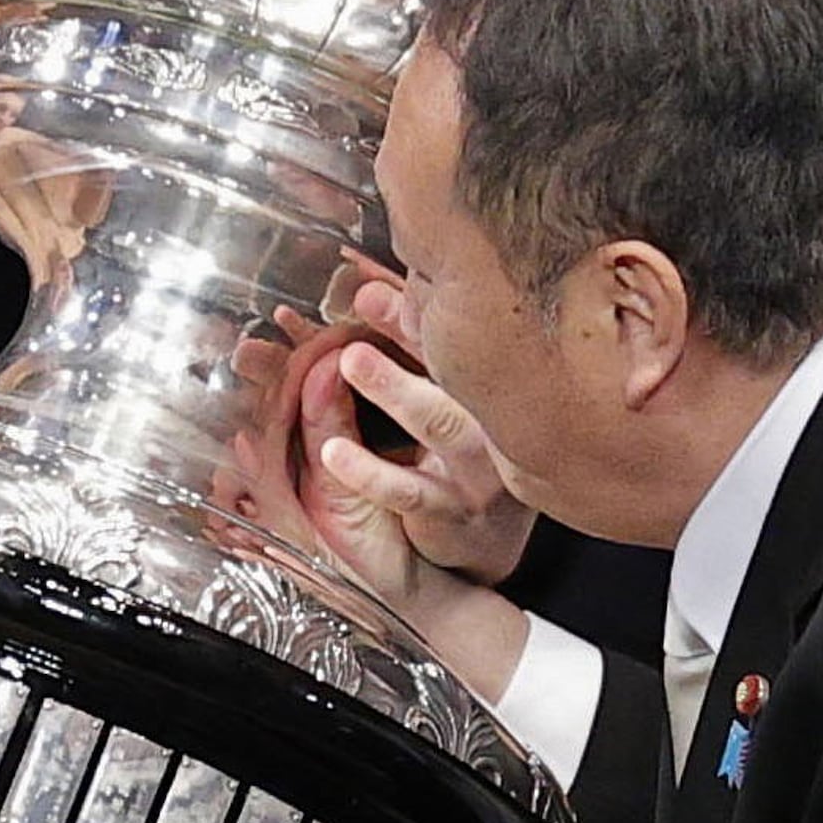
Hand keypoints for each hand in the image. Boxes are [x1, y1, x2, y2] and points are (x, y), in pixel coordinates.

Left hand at [300, 278, 535, 590]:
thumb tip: (364, 287)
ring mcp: (478, 466)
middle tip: (367, 298)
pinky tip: (334, 452)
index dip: (414, 301)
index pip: (448, 332)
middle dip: (410, 329)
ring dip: (395, 388)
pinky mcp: (454, 513)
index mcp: (479, 382)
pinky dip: (369, 470)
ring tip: (351, 360)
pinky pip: (411, 491)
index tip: (375, 276)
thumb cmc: (450, 461)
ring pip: (439, 421)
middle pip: (452, 363)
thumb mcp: (427, 401)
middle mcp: (489, 416)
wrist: (481, 547)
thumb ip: (398, 350)